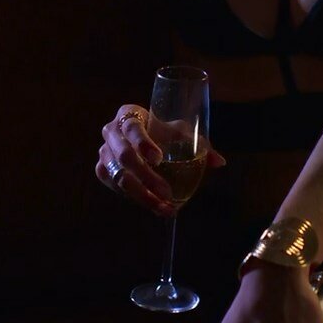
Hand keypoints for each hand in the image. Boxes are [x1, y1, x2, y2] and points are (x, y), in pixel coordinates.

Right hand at [95, 104, 226, 217]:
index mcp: (129, 114)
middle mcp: (111, 131)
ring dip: (141, 195)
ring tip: (163, 208)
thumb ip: (200, 145)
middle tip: (167, 193)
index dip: (144, 144)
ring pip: (118, 176)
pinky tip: (151, 204)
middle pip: (124, 156)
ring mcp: (104, 151)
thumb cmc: (164, 130)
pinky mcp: (102, 168)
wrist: (143, 135)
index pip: (133, 129)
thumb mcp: (181, 132)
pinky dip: (131, 197)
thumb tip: (219, 163)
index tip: (159, 159)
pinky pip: (112, 184)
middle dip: (147, 178)